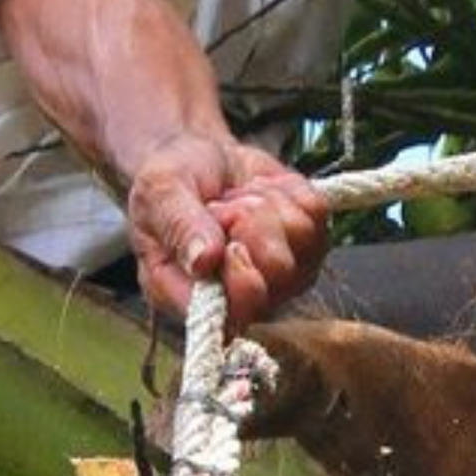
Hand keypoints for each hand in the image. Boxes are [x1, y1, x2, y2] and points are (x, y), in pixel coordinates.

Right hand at [124, 136, 327, 323]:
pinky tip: (260, 191)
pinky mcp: (310, 245)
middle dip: (250, 221)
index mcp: (192, 297)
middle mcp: (242, 297)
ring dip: (265, 202)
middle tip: (220, 208)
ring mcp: (282, 275)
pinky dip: (287, 190)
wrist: (201, 160)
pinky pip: (315, 211)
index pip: (233, 315)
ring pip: (300, 235)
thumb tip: (204, 261)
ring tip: (236, 199)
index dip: (243, 280)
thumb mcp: (159, 192)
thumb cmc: (172, 182)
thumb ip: (178, 226)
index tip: (230, 245)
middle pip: (278, 269)